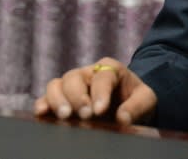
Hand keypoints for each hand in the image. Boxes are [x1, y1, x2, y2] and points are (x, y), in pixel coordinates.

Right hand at [33, 57, 156, 124]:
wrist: (129, 104)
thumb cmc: (136, 99)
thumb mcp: (146, 100)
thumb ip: (136, 107)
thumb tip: (122, 118)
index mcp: (110, 68)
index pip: (102, 77)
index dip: (100, 93)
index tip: (100, 111)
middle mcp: (87, 73)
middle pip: (74, 78)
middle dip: (77, 97)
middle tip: (85, 115)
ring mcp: (71, 85)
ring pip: (56, 85)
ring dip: (57, 101)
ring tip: (65, 116)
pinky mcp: (60, 99)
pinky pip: (45, 98)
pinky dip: (41, 105)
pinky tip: (41, 114)